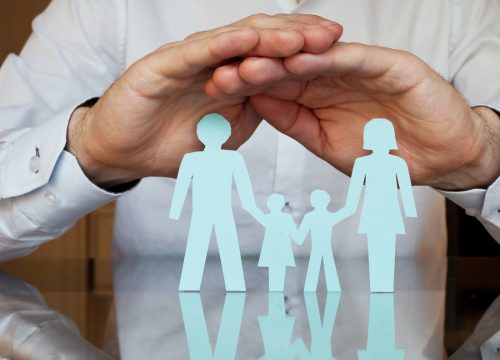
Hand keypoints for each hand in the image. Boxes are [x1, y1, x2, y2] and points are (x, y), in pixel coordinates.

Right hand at [66, 14, 342, 186]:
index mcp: (232, 77)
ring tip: (302, 34)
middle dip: (299, 36)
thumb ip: (253, 115)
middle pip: (263, 41)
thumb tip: (285, 105)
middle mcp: (215, 62)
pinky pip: (199, 53)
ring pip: (235, 42)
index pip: (274, 58)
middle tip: (333, 34)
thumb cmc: (173, 143)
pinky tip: (248, 38)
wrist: (126, 153)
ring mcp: (191, 60)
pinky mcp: (164, 65)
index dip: (306, 53)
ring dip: (269, 36)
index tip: (340, 53)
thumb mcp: (227, 134)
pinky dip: (224, 45)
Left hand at [210, 43, 499, 189]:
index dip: (246, 87)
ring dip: (284, 60)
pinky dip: (330, 57)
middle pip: (288, 67)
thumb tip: (257, 105)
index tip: (215, 91)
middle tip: (222, 73)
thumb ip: (295, 123)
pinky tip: (303, 58)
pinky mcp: (390, 64)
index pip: (276, 86)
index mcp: (319, 96)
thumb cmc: (387, 155)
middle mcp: (335, 76)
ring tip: (252, 62)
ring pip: (316, 58)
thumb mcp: (328, 145)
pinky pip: (356, 58)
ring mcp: (361, 68)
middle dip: (255, 69)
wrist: (441, 158)